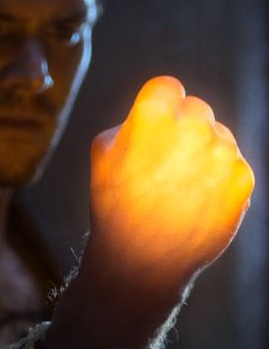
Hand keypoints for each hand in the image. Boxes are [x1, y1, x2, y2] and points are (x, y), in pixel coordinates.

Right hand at [89, 76, 254, 283]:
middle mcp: (194, 126)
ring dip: (204, 153)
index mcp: (155, 113)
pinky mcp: (244, 179)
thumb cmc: (115, 204)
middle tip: (166, 162)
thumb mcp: (103, 151)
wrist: (142, 260)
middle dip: (183, 129)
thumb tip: (157, 114)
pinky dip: (220, 179)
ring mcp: (223, 153)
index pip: (167, 88)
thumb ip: (132, 121)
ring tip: (181, 187)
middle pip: (196, 110)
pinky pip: (233, 165)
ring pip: (218, 137)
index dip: (158, 106)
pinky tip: (198, 200)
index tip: (154, 127)